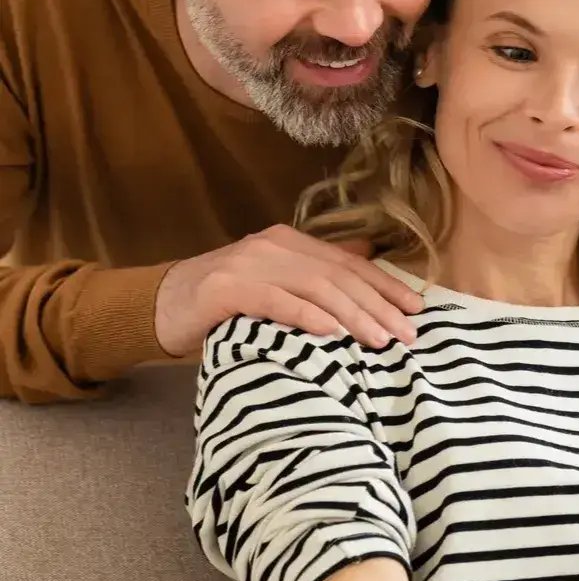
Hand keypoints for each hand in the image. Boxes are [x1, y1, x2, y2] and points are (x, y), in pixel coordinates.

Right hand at [154, 225, 423, 356]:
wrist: (160, 305)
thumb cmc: (227, 301)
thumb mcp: (276, 282)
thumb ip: (316, 272)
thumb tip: (368, 255)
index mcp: (290, 242)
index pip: (349, 263)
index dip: (386, 285)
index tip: (416, 309)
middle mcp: (274, 246)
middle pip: (338, 276)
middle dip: (378, 306)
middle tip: (407, 335)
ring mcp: (248, 263)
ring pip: (314, 288)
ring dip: (353, 315)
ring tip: (380, 339)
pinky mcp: (225, 288)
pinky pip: (275, 301)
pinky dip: (306, 316)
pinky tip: (331, 333)